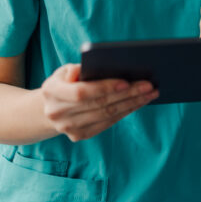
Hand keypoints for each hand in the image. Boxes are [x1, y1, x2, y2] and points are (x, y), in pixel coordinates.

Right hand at [40, 64, 157, 141]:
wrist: (49, 108)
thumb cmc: (65, 82)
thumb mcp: (65, 70)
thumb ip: (78, 68)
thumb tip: (98, 66)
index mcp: (52, 92)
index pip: (82, 92)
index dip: (104, 87)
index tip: (126, 82)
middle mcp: (58, 113)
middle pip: (100, 104)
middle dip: (128, 94)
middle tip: (149, 85)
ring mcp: (68, 128)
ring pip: (107, 115)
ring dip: (132, 104)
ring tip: (150, 93)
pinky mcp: (79, 135)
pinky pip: (107, 123)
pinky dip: (125, 112)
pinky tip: (139, 103)